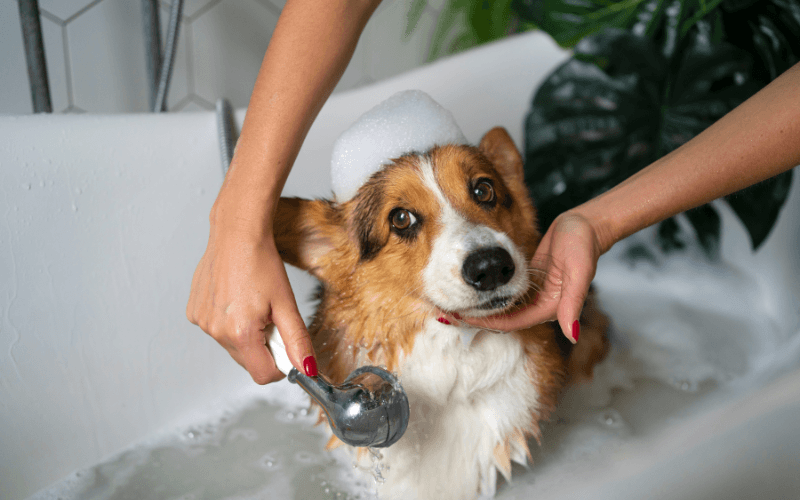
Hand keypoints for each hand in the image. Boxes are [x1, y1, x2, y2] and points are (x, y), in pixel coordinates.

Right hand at [186, 214, 315, 383]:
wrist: (237, 233)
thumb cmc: (261, 263)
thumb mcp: (287, 304)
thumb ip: (298, 341)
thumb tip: (308, 368)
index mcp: (241, 333)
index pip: (263, 375)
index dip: (279, 365)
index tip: (284, 345)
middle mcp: (216, 332)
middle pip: (247, 361)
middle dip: (263, 346)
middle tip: (270, 317)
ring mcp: (202, 322)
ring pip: (232, 346)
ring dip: (245, 334)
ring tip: (252, 303)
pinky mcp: (194, 312)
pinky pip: (216, 330)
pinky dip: (228, 321)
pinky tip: (235, 298)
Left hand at [455, 211, 603, 341]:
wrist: (585, 225)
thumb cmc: (584, 246)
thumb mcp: (578, 272)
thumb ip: (573, 303)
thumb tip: (573, 333)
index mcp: (550, 308)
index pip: (512, 323)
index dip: (487, 323)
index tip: (463, 319)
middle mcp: (540, 304)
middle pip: (504, 319)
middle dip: (479, 318)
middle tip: (451, 314)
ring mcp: (533, 293)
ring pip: (502, 306)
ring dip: (481, 306)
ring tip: (455, 302)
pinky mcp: (527, 279)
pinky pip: (505, 291)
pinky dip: (489, 293)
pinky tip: (472, 288)